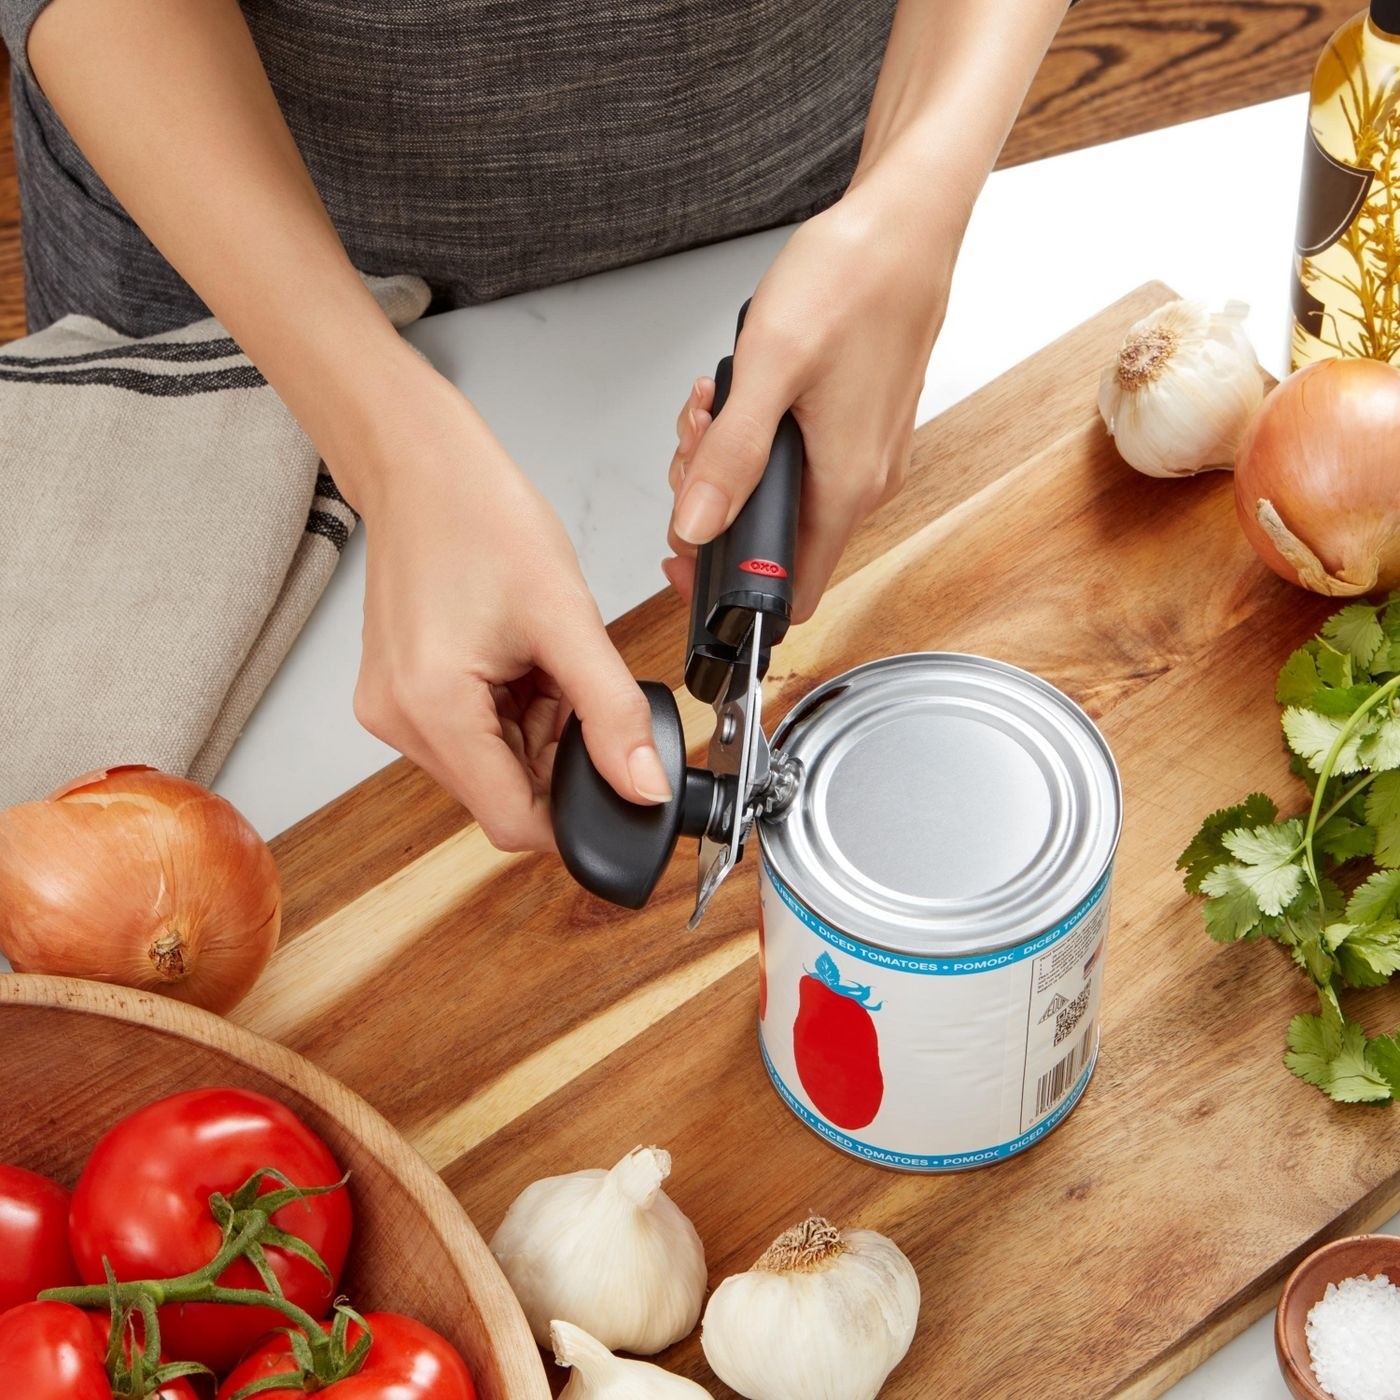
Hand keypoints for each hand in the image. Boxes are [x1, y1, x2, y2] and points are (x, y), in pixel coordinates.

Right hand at [336, 365, 671, 851]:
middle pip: (503, 792)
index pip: (514, 820)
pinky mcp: (399, 694)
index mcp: (432, 709)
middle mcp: (399, 722)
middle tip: (571, 684)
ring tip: (539, 658)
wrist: (421, 465)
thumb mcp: (567, 619)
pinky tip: (516, 658)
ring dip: (535, 729)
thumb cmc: (480, 518)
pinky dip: (510, 710)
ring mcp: (393, 709)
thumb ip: (613, 712)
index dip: (577, 813)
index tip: (617, 782)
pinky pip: (472, 732)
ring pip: (492, 764)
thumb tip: (644, 785)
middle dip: (557, 755)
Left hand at [663, 175, 958, 621]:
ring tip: (713, 405)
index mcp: (846, 486)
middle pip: (774, 541)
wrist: (906, 222)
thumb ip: (731, 455)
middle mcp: (864, 481)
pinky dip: (758, 435)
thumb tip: (698, 525)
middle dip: (714, 503)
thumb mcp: (770, 367)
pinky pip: (798, 458)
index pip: (790, 592)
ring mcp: (865, 453)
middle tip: (693, 447)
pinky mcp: (860, 424)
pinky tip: (741, 392)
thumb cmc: (854, 278)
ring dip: (730, 460)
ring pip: (780, 495)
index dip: (728, 592)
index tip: (683, 557)